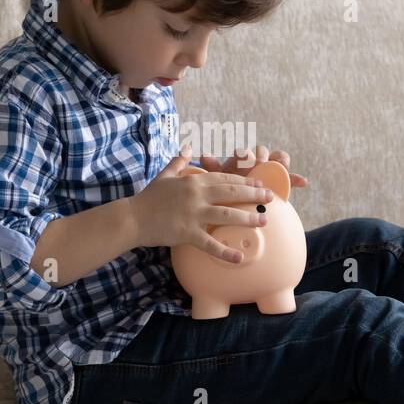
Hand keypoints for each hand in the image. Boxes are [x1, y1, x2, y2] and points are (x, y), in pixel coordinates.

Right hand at [129, 145, 274, 262]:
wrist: (133, 217)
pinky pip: (210, 243)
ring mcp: (193, 214)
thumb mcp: (165, 175)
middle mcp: (196, 194)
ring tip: (264, 220)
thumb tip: (186, 147)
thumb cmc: (149, 197)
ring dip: (248, 217)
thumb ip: (178, 161)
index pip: (225, 178)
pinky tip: (239, 257)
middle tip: (270, 197)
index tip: (260, 183)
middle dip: (254, 194)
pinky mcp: (187, 233)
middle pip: (232, 192)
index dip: (245, 181)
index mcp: (193, 180)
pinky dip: (225, 251)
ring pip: (227, 214)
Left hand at [195, 144, 309, 188]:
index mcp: (238, 162)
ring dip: (278, 161)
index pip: (243, 152)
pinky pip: (290, 177)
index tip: (246, 160)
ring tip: (282, 166)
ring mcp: (268, 171)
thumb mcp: (216, 184)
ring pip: (276, 158)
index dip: (245, 155)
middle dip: (262, 157)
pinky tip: (303, 182)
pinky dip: (295, 178)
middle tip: (261, 164)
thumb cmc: (224, 193)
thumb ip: (212, 170)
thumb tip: (203, 155)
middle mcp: (254, 162)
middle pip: (261, 152)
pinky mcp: (280, 182)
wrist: (236, 206)